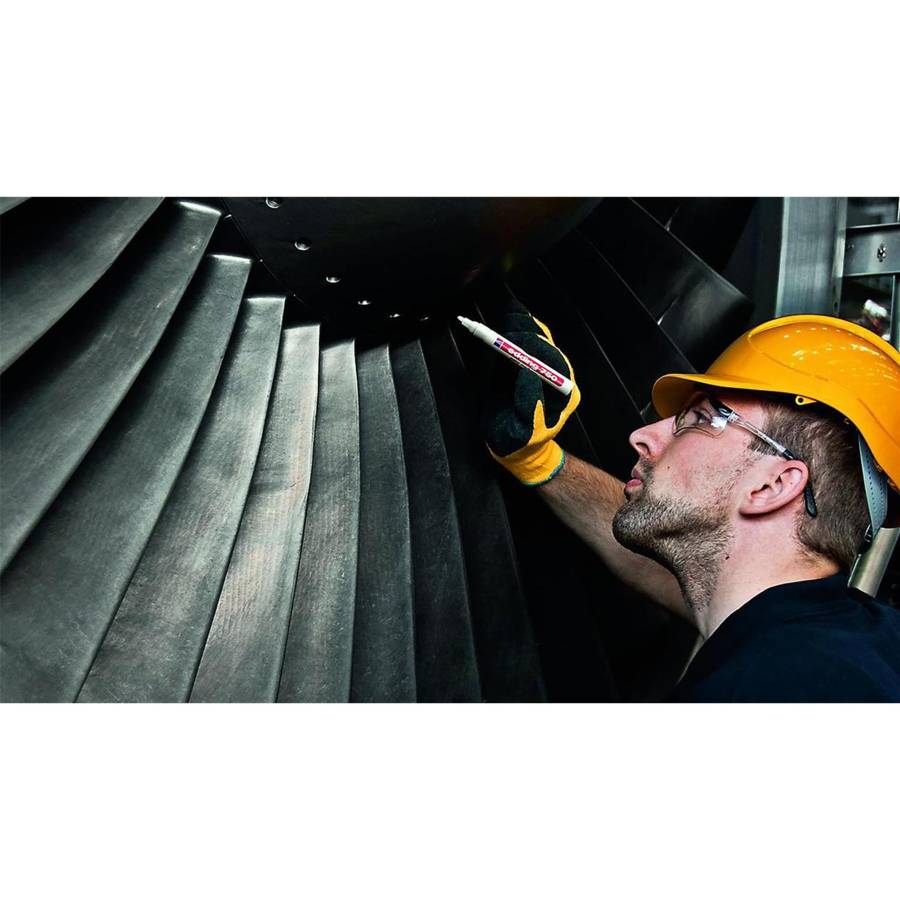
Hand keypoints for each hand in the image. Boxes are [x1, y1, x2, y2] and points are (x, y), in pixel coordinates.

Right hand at [481, 298, 580, 484]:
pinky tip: (510, 318)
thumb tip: (527, 371)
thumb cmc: (520, 445)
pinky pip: (527, 345)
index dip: (534, 349)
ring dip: (524, 327)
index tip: (516, 342)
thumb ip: (527, 404)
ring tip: (509, 316)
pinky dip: (519, 330)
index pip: (552, 362)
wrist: (517, 451)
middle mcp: (558, 378)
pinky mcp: (529, 368)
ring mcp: (544, 371)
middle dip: (526, 335)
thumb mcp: (523, 432)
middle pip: (546, 347)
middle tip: (508, 326)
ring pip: (539, 341)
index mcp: (564, 393)